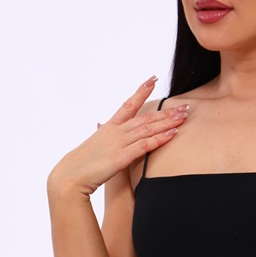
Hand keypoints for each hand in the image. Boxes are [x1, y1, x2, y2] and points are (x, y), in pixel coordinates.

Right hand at [48, 76, 188, 197]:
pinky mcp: (120, 157)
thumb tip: (102, 124)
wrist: (70, 177)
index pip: (128, 105)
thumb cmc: (83, 164)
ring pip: (147, 129)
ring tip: (184, 117)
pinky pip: (144, 146)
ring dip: (167, 122)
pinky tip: (172, 134)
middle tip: (185, 106)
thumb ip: (103, 134)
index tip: (152, 79)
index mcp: (109, 127)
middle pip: (145, 118)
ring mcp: (118, 143)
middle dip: (166, 111)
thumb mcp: (95, 145)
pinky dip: (159, 139)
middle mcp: (115, 132)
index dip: (141, 91)